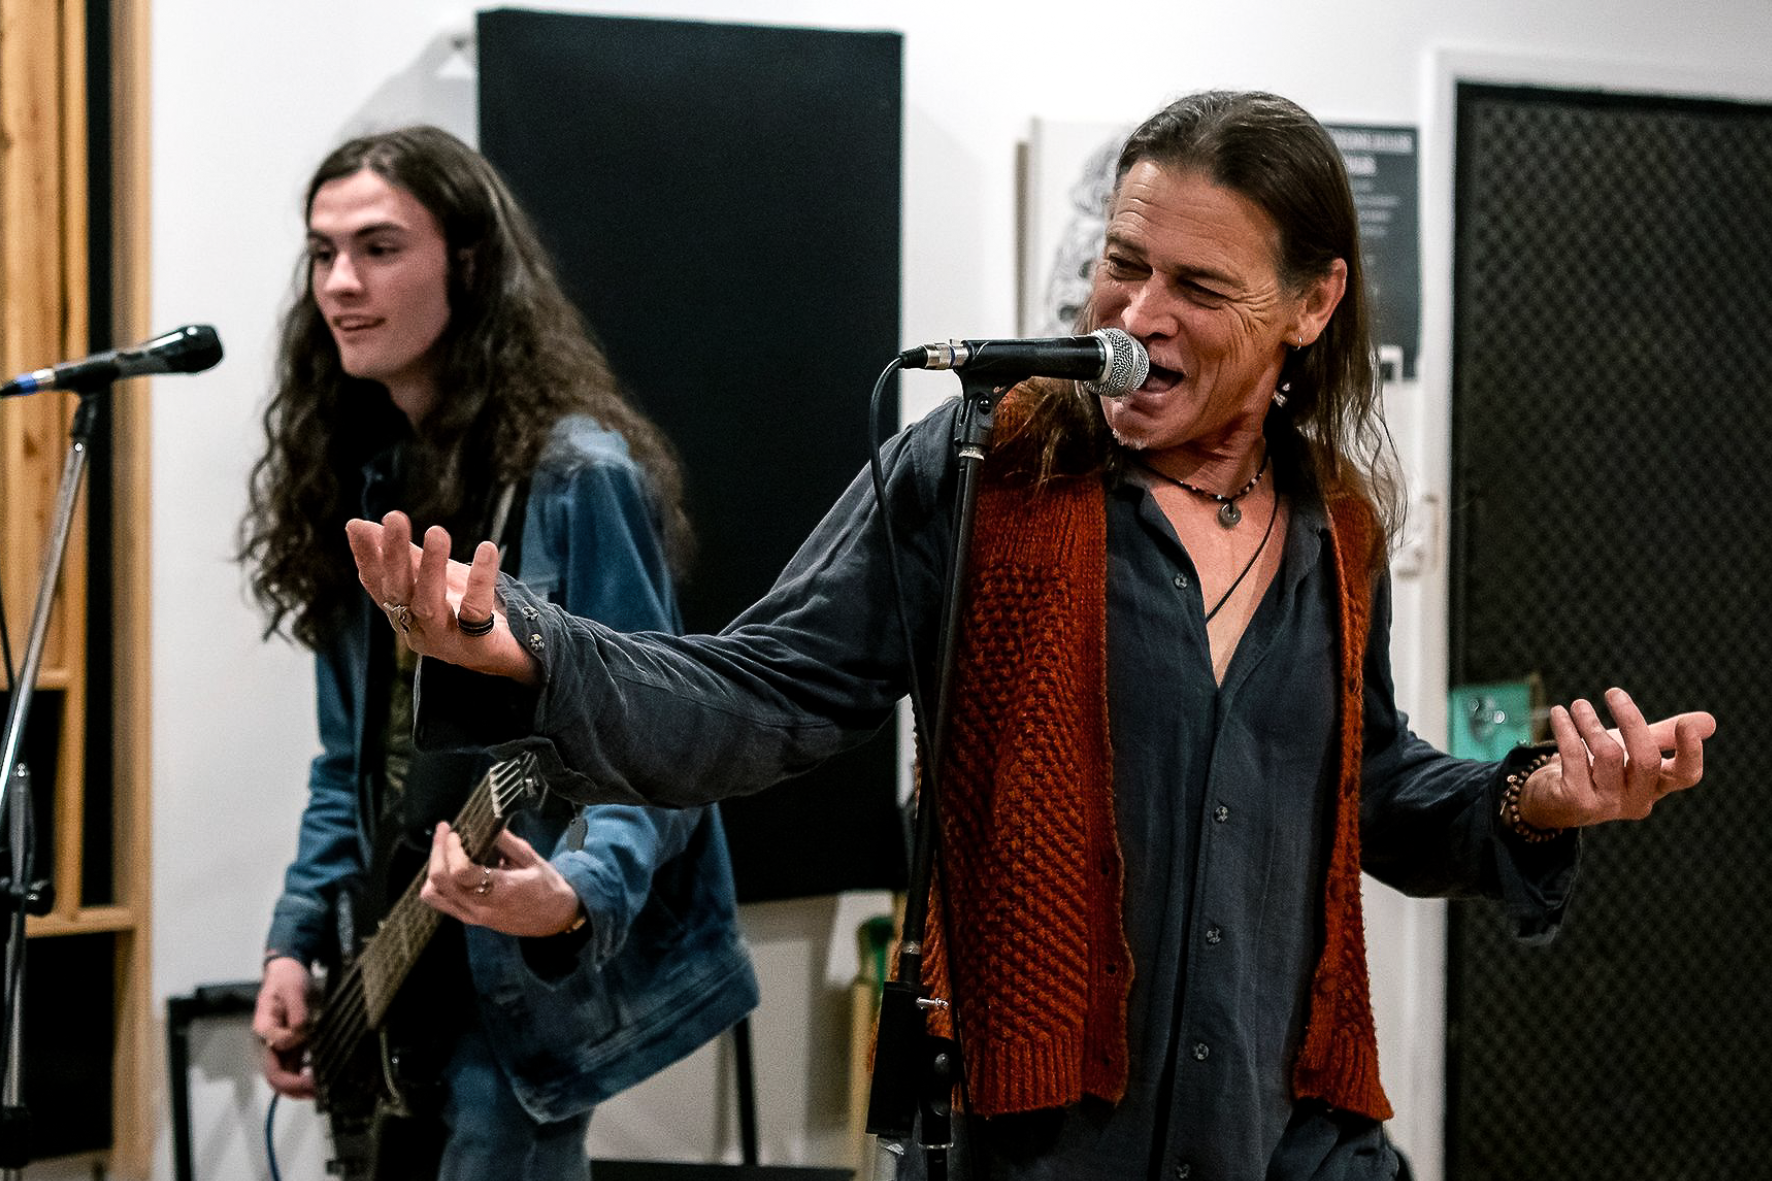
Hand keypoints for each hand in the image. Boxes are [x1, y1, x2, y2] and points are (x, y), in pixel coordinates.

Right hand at [253, 957, 315, 1098]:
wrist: (288, 973)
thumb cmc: (287, 979)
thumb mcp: (293, 988)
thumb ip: (296, 1010)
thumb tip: (300, 1032)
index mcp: (265, 1028)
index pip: (277, 1047)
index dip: (295, 1045)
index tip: (311, 1036)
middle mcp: (268, 1043)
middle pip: (274, 1074)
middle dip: (294, 1086)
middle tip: (317, 1090)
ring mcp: (279, 1047)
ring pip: (284, 1076)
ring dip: (300, 1087)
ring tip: (321, 1091)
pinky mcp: (291, 1048)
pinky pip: (295, 1068)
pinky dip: (305, 1077)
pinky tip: (321, 1079)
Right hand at [344, 512, 540, 684]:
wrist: (506, 651)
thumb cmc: (462, 610)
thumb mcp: (432, 579)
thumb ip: (403, 555)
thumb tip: (358, 524)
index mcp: (403, 614)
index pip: (378, 584)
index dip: (366, 556)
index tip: (356, 525)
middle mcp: (418, 630)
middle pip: (399, 592)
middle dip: (394, 555)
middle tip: (394, 517)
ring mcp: (445, 640)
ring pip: (429, 604)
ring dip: (431, 567)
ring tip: (437, 531)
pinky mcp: (476, 645)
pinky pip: (475, 611)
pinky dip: (480, 580)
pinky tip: (487, 550)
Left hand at [419, 822, 584, 937]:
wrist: (556, 918)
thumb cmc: (547, 886)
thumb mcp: (533, 859)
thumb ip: (507, 843)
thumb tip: (486, 823)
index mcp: (501, 890)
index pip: (461, 872)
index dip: (451, 849)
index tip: (455, 832)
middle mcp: (482, 906)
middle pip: (440, 881)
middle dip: (437, 851)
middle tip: (445, 832)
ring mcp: (473, 916)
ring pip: (433, 894)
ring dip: (434, 869)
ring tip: (444, 851)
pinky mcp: (470, 920)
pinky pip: (441, 903)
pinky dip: (437, 884)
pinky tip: (448, 869)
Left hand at [1518, 687, 1715, 828]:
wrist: (1552, 799)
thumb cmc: (1598, 770)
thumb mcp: (1632, 750)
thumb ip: (1664, 736)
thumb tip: (1710, 721)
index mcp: (1656, 787)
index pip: (1686, 775)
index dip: (1690, 752)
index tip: (1686, 725)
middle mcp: (1636, 800)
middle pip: (1646, 759)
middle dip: (1631, 720)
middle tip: (1613, 692)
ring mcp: (1606, 804)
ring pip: (1608, 754)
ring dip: (1591, 722)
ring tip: (1579, 705)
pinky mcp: (1576, 800)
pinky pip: (1574, 756)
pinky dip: (1566, 729)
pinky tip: (1559, 713)